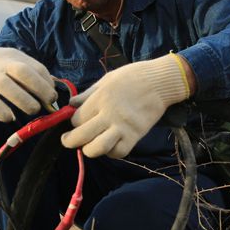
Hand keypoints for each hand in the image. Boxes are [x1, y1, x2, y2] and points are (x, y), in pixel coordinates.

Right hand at [0, 45, 55, 120]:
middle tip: (48, 103)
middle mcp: (2, 64)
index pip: (36, 67)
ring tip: (33, 110)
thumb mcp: (16, 64)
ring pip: (5, 85)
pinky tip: (10, 118)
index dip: (47, 83)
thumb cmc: (0, 68)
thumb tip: (53, 96)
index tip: (53, 97)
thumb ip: (33, 77)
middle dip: (38, 87)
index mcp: (16, 57)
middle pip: (22, 71)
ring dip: (23, 99)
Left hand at [62, 54, 190, 157]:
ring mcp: (122, 127)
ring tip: (89, 145)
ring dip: (90, 150)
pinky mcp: (135, 135)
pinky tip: (110, 145)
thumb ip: (88, 94)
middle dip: (70, 141)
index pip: (76, 118)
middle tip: (69, 140)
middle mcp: (108, 114)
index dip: (73, 122)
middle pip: (81, 136)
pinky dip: (111, 152)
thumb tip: (71, 104)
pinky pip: (118, 152)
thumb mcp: (106, 79)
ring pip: (97, 148)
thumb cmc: (132, 76)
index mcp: (100, 98)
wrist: (160, 82)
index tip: (76, 121)